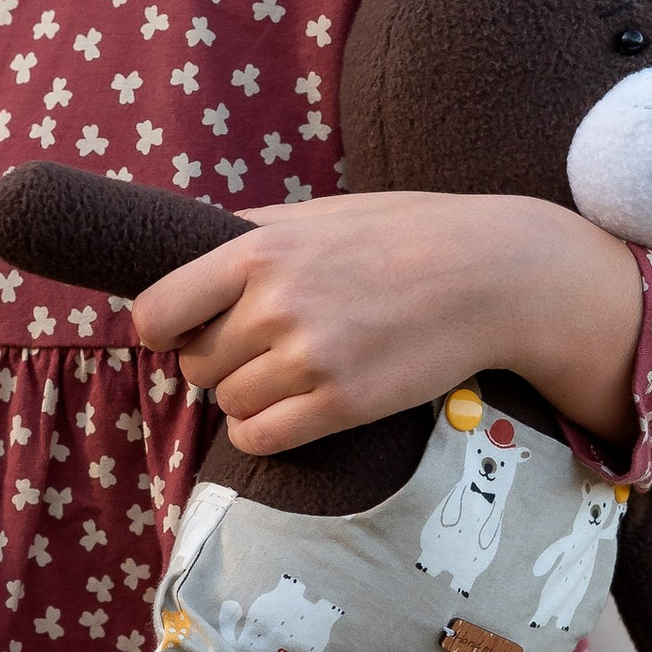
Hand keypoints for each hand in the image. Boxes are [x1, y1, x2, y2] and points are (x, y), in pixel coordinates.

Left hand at [129, 189, 643, 455]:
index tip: (176, 333)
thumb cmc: (407, 234)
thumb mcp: (322, 213)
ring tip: (292, 371)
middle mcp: (275, 306)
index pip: (158, 313)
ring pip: (228, 404)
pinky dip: (263, 431)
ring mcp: (310, 359)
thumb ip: (253, 230)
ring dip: (248, 396)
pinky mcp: (342, 405)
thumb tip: (187, 245)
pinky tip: (292, 409)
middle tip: (262, 346)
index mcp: (259, 251)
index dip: (160, 330)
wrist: (493, 273)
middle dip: (218, 360)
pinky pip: (259, 439)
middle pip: (195, 364)